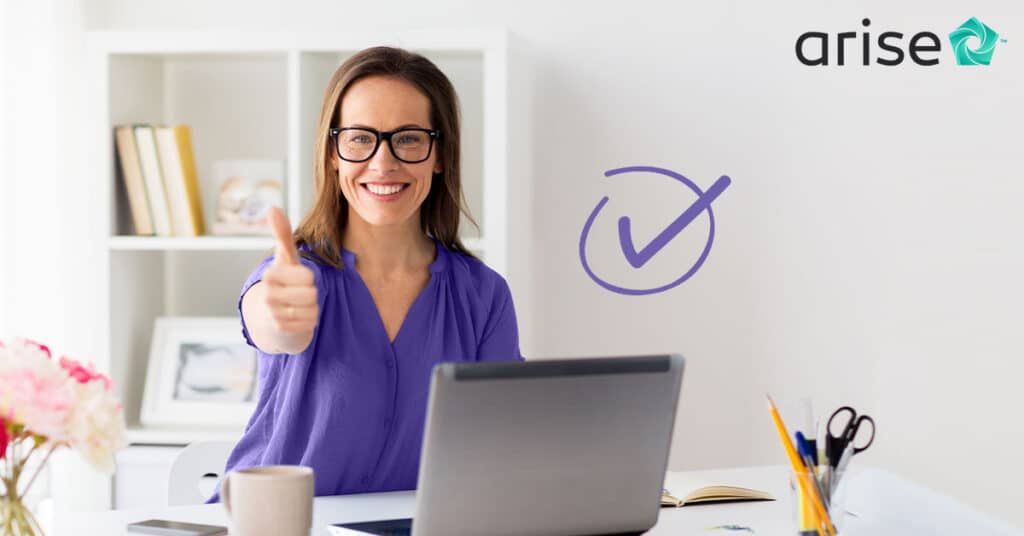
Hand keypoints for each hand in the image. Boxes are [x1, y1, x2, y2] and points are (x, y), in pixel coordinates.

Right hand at [260, 207, 318, 336]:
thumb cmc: (284, 281)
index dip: (309, 278)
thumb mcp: (286, 258)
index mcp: (270, 275)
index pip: (308, 276)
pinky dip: (309, 321)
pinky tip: (297, 317)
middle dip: (312, 294)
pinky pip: (310, 324)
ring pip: (312, 310)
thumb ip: (282, 234)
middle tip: (300, 294)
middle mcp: (268, 295)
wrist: (272, 315)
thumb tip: (272, 208)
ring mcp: (273, 314)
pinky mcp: (281, 330)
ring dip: (311, 308)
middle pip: (312, 294)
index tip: (297, 278)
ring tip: (299, 305)